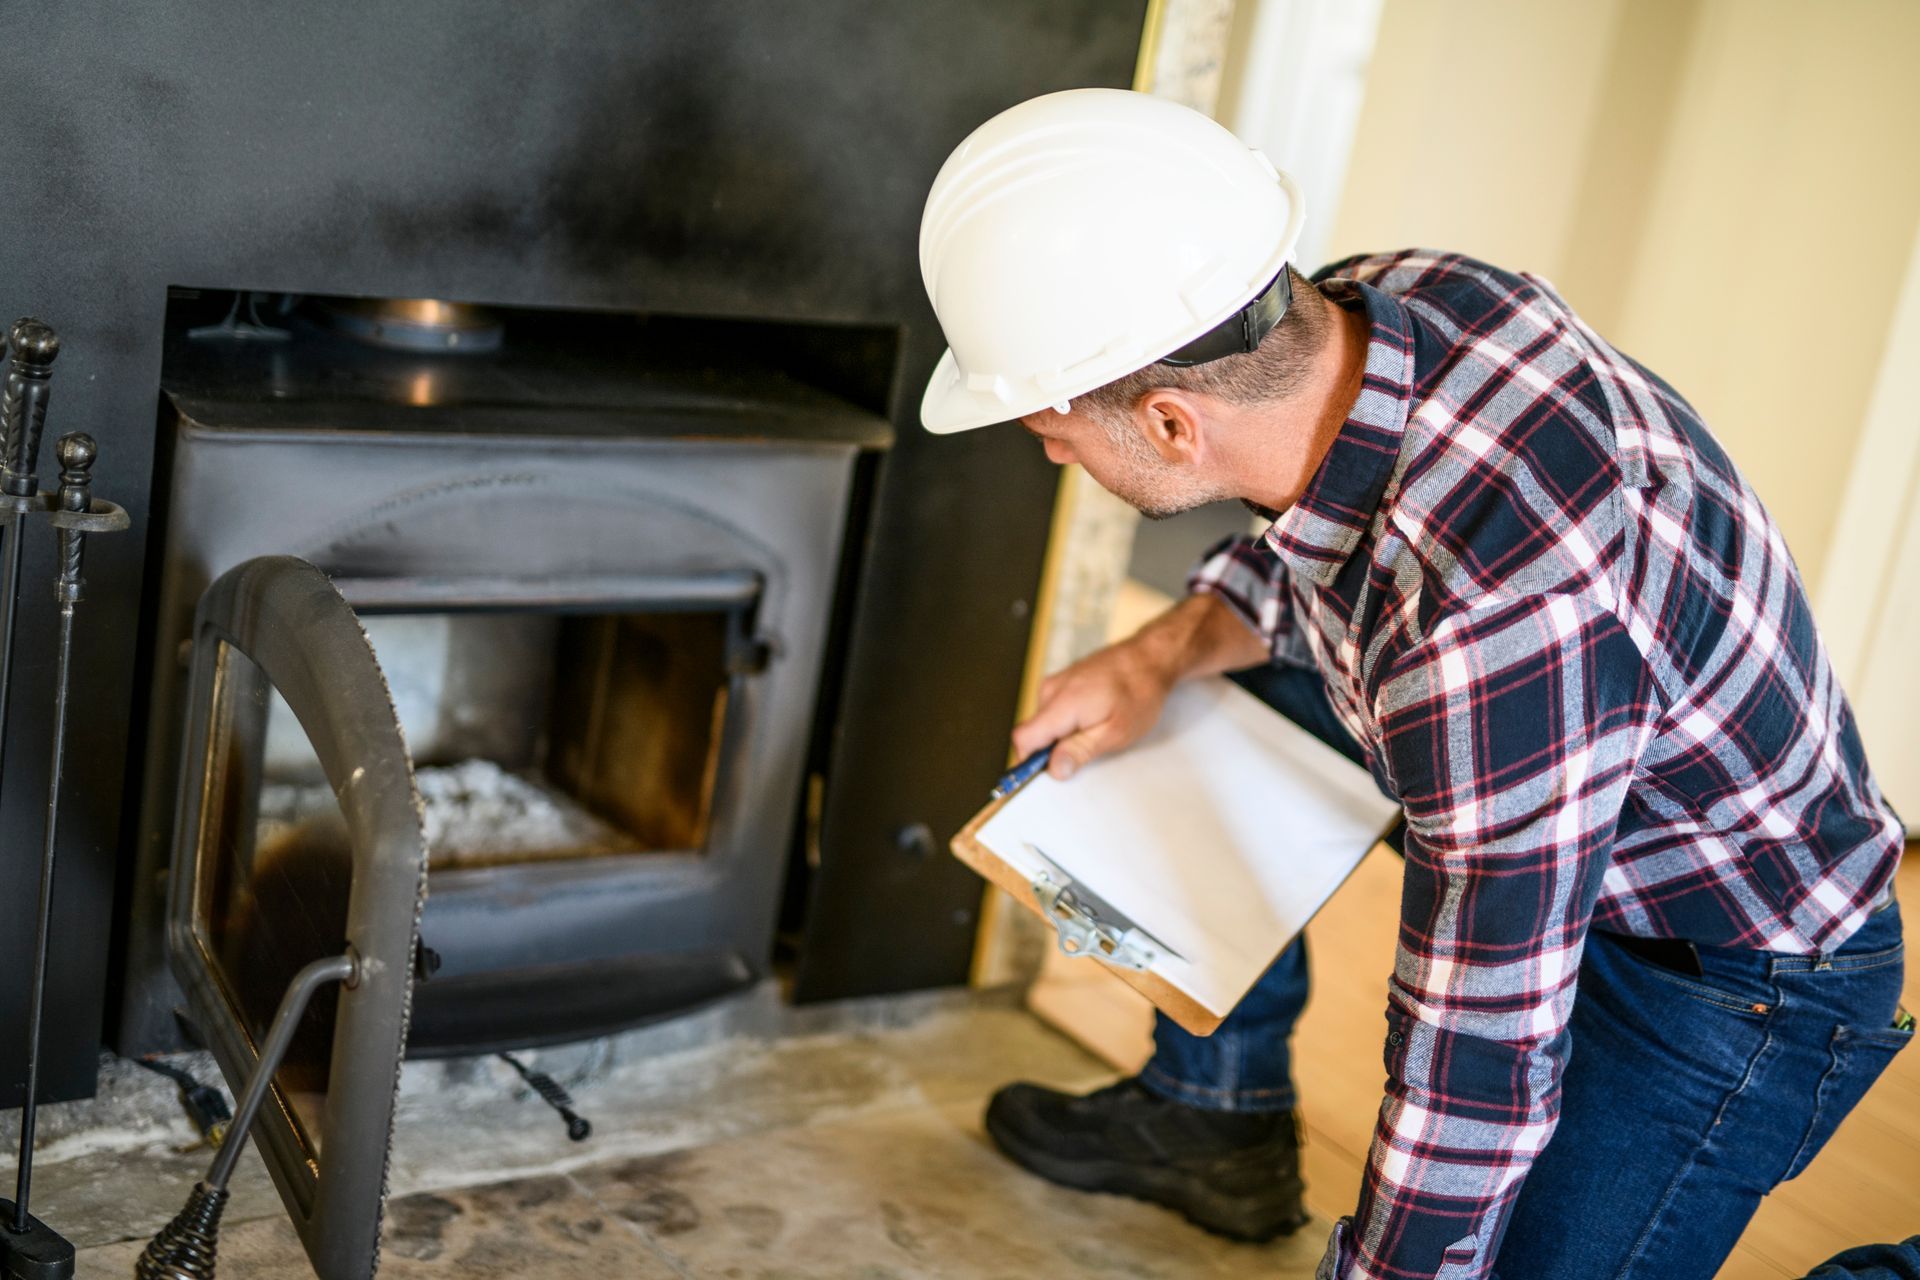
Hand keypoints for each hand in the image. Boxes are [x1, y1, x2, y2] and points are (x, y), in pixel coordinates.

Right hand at [1012, 638, 1176, 780]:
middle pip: (1034, 734)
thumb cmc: (1140, 692)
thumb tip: (1054, 769)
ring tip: (1095, 728)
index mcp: (1062, 704)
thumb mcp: (1116, 732)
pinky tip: (1093, 717)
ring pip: (1045, 724)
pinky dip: (1068, 721)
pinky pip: (1054, 711)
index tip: (1041, 777)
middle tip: (1087, 749)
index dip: (1028, 762)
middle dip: (1053, 749)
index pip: (1023, 739)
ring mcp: (1055, 683)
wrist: (1149, 657)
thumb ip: (1081, 750)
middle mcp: (1051, 690)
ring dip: (1063, 735)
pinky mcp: (1062, 682)